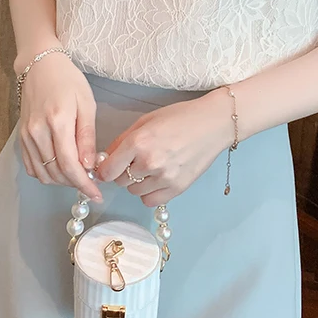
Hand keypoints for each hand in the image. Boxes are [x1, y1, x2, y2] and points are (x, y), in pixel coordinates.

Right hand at [18, 53, 103, 201]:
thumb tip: (89, 166)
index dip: (84, 183)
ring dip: (62, 181)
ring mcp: (26, 136)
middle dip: (76, 184)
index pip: (70, 165)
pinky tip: (61, 169)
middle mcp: (38, 132)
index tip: (97, 193)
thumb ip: (87, 137)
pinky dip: (47, 174)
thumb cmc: (68, 81)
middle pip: (56, 173)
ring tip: (79, 175)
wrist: (40, 66)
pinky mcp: (21, 137)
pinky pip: (32, 167)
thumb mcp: (86, 104)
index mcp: (57, 121)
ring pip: (43, 174)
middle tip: (92, 183)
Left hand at [95, 88, 232, 206]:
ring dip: (137, 182)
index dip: (105, 169)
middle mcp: (149, 162)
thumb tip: (105, 159)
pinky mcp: (178, 188)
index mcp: (138, 142)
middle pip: (120, 181)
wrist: (213, 124)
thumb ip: (122, 140)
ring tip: (151, 167)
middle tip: (135, 160)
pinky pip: (151, 201)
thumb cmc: (180, 117)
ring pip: (134, 192)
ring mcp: (164, 177)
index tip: (108, 167)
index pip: (107, 170)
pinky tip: (158, 178)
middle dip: (123, 172)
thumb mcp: (146, 121)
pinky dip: (150, 193)